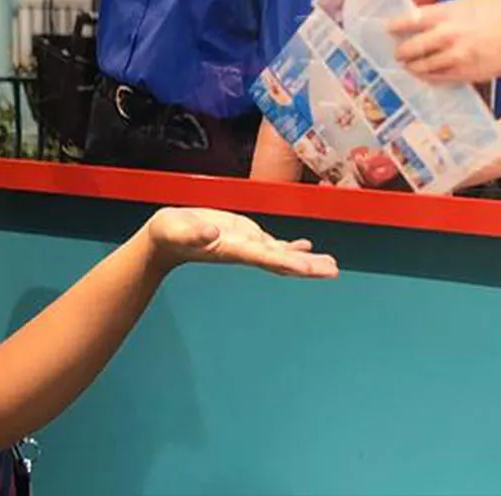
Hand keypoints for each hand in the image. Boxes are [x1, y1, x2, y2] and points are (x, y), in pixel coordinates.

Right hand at [143, 208, 337, 278]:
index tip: (310, 269)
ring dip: (307, 260)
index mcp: (233, 249)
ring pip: (283, 255)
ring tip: (331, 264)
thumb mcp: (177, 230)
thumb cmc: (170, 234)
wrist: (167, 238)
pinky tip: (307, 246)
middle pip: (282, 262)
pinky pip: (273, 245)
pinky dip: (292, 247)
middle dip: (308, 266)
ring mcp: (247, 245)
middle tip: (333, 270)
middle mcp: (246, 251)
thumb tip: (211, 231)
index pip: (267, 258)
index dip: (290, 262)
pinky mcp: (245, 237)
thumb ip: (193, 232)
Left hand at [388, 0, 500, 83]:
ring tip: (407, 66)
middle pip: (411, 48)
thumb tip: (421, 18)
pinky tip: (425, 74)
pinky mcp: (467, 74)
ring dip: (412, 67)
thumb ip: (445, 12)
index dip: (395, 26)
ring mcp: (457, 57)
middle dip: (400, 52)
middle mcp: (449, 35)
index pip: (411, 20)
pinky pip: (439, 78)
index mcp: (449, 13)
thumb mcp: (470, 3)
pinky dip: (429, 76)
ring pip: (423, 67)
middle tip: (396, 53)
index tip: (387, 29)